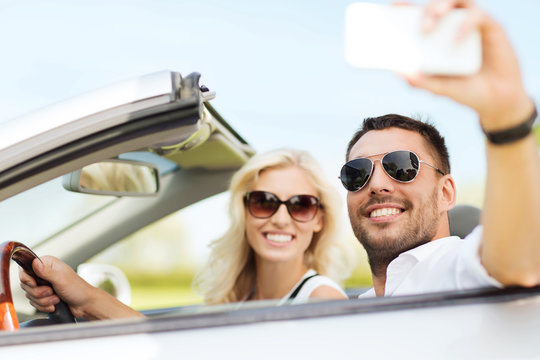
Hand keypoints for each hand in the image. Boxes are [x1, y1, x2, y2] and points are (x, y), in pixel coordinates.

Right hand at [19, 256, 95, 318]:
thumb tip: (34, 262)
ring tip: (57, 298)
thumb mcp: (61, 279)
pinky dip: (44, 306)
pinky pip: (34, 304)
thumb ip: (46, 271)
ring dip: (44, 300)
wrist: (84, 304)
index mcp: (47, 264)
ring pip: (30, 296)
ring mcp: (43, 285)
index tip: (35, 284)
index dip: (27, 279)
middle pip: (26, 285)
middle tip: (52, 291)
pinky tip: (55, 304)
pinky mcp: (43, 296)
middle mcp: (43, 273)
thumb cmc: (77, 289)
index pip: (25, 269)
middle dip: (39, 292)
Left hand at [404, 0, 533, 129]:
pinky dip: (465, 25)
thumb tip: (396, 71)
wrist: (496, 100)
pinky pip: (476, 15)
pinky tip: (458, 40)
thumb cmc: (465, 90)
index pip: (418, 16)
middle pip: (436, 5)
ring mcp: (470, 24)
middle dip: (427, 11)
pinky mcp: (490, 26)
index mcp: (436, 37)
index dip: (406, 8)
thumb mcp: (439, 88)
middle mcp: (452, 26)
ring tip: (436, 16)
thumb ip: (419, 81)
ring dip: (443, 5)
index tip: (393, 7)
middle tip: (423, 29)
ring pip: (457, 0)